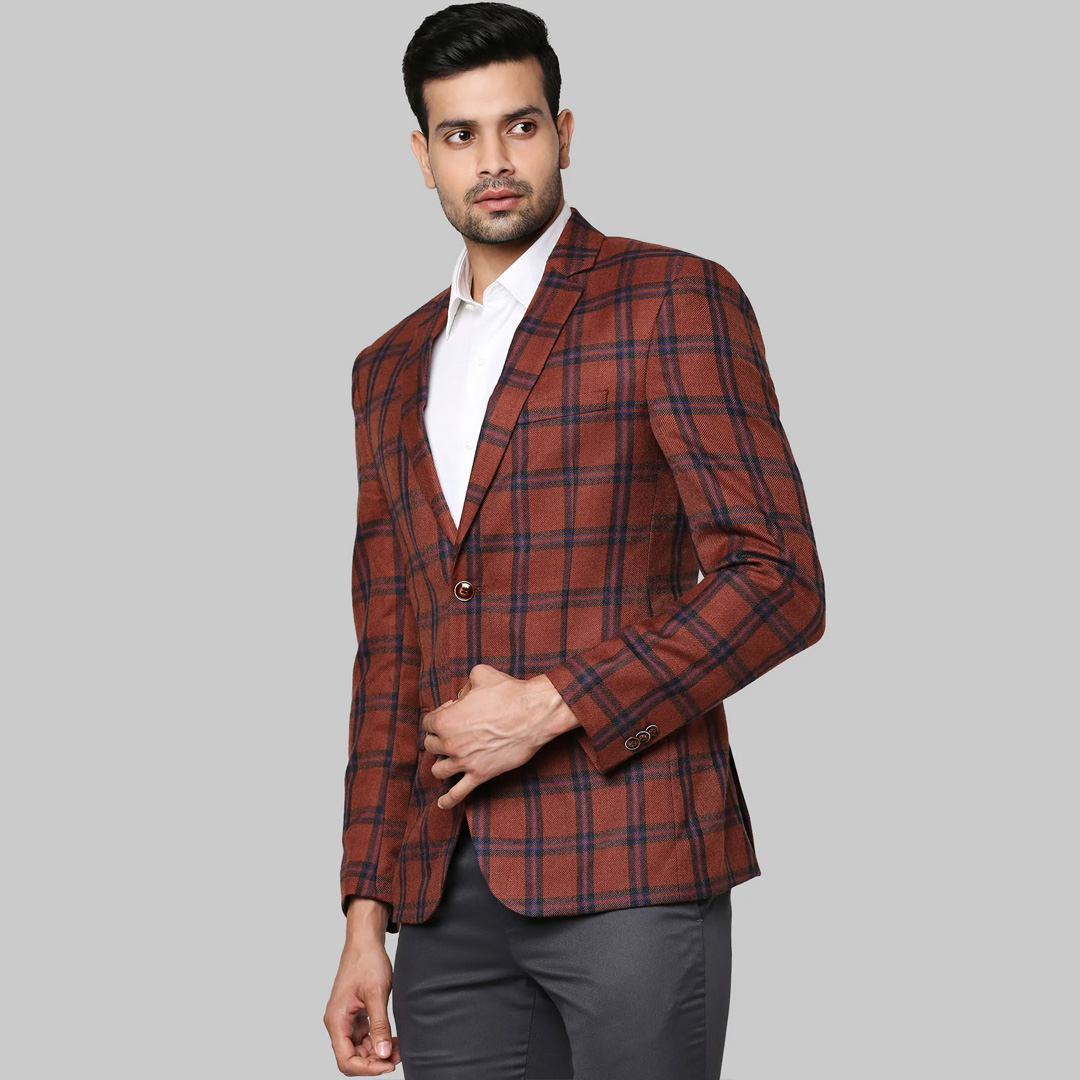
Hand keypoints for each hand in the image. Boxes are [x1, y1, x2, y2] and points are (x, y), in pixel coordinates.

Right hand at [324, 938, 400, 1074]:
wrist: (365, 941)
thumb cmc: (367, 961)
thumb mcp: (377, 994)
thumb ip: (380, 1026)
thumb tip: (383, 1054)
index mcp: (337, 1020)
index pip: (346, 1059)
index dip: (366, 1068)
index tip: (388, 1065)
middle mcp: (337, 1023)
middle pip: (352, 1057)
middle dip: (375, 1061)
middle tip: (398, 1057)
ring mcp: (346, 1019)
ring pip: (359, 1048)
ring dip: (378, 1052)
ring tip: (399, 1048)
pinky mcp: (355, 1014)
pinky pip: (364, 1036)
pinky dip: (378, 1040)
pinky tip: (393, 1039)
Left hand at [422, 665, 576, 808]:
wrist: (534, 714)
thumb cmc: (509, 693)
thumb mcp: (481, 675)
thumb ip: (465, 683)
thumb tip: (462, 695)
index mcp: (446, 720)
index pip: (428, 723)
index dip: (438, 716)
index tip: (451, 712)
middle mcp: (450, 743)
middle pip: (431, 746)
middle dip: (439, 738)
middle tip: (454, 732)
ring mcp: (465, 762)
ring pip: (439, 770)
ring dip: (441, 764)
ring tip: (448, 759)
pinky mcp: (480, 775)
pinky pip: (459, 793)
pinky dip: (448, 800)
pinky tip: (442, 804)